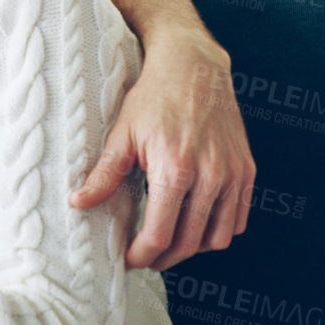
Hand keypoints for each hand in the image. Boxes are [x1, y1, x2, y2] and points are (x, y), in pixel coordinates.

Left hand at [71, 39, 254, 270]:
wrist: (194, 66)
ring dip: (193, 248)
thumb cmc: (155, 97)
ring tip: (170, 242)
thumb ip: (104, 175)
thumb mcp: (123, 133)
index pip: (161, 234)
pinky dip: (218, 229)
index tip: (130, 259)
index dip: (142, 255)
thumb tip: (78, 203)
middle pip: (189, 243)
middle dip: (164, 258)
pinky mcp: (246, 169)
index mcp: (175, 169)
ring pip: (218, 238)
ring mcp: (232, 173)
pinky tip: (195, 223)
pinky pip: (237, 218)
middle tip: (146, 257)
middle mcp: (210, 175)